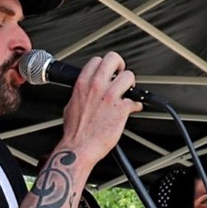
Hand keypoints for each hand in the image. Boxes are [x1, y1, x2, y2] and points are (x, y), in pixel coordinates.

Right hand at [58, 51, 143, 165]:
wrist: (78, 148)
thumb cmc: (74, 132)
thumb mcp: (70, 107)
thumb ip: (80, 96)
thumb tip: (84, 94)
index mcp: (82, 84)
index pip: (97, 60)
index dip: (105, 65)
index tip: (108, 72)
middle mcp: (96, 87)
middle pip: (113, 59)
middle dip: (120, 66)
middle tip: (120, 75)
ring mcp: (110, 97)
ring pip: (129, 76)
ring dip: (130, 85)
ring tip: (128, 92)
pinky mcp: (121, 109)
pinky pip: (136, 101)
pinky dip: (136, 105)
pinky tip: (131, 109)